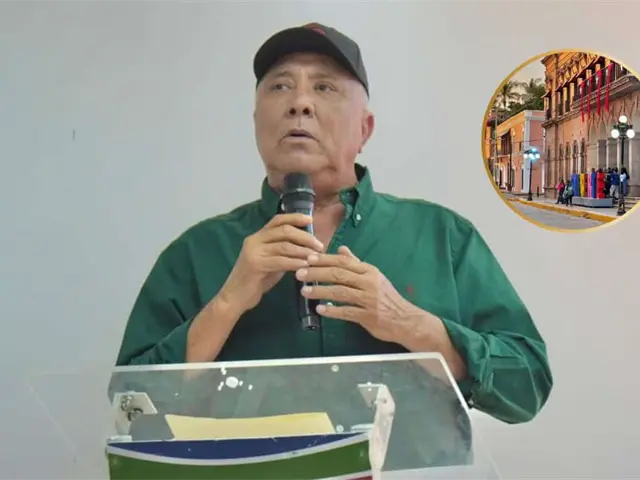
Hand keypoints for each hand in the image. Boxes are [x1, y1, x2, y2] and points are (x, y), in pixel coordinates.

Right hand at [219, 213, 323, 313]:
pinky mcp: (255, 264)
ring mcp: (253, 252)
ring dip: (303, 250)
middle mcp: (254, 240)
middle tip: (319, 245)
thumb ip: (283, 252)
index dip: (295, 218)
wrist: (235, 297)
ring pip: (284, 245)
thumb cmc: (255, 280)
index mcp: (258, 237)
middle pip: (284, 230)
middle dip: (305, 236)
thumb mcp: (271, 261)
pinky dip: (295, 262)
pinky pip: (280, 261)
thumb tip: (306, 246)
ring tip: (316, 256)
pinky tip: (305, 265)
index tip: (310, 220)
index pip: (277, 220)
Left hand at [296, 246, 414, 342]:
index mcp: (369, 271)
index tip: (307, 258)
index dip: (324, 259)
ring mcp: (368, 300)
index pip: (343, 262)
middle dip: (316, 273)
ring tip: (304, 291)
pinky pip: (347, 312)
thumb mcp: (373, 276)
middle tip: (299, 274)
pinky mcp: (368, 316)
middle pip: (338, 274)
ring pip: (340, 292)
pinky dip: (332, 310)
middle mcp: (369, 282)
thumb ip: (355, 264)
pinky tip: (320, 309)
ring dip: (320, 290)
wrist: (405, 320)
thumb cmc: (386, 297)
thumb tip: (340, 249)